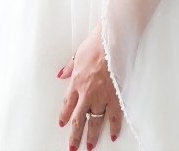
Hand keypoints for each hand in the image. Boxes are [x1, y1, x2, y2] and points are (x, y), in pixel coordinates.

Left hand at [57, 22, 122, 147]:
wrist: (113, 39)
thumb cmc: (98, 42)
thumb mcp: (79, 53)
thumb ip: (71, 67)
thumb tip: (62, 73)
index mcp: (77, 82)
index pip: (68, 104)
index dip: (64, 115)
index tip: (62, 123)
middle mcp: (87, 92)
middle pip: (79, 119)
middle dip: (75, 135)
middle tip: (73, 147)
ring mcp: (102, 96)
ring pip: (95, 121)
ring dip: (92, 135)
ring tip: (90, 146)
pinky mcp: (116, 95)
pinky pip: (115, 116)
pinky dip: (114, 126)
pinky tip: (113, 134)